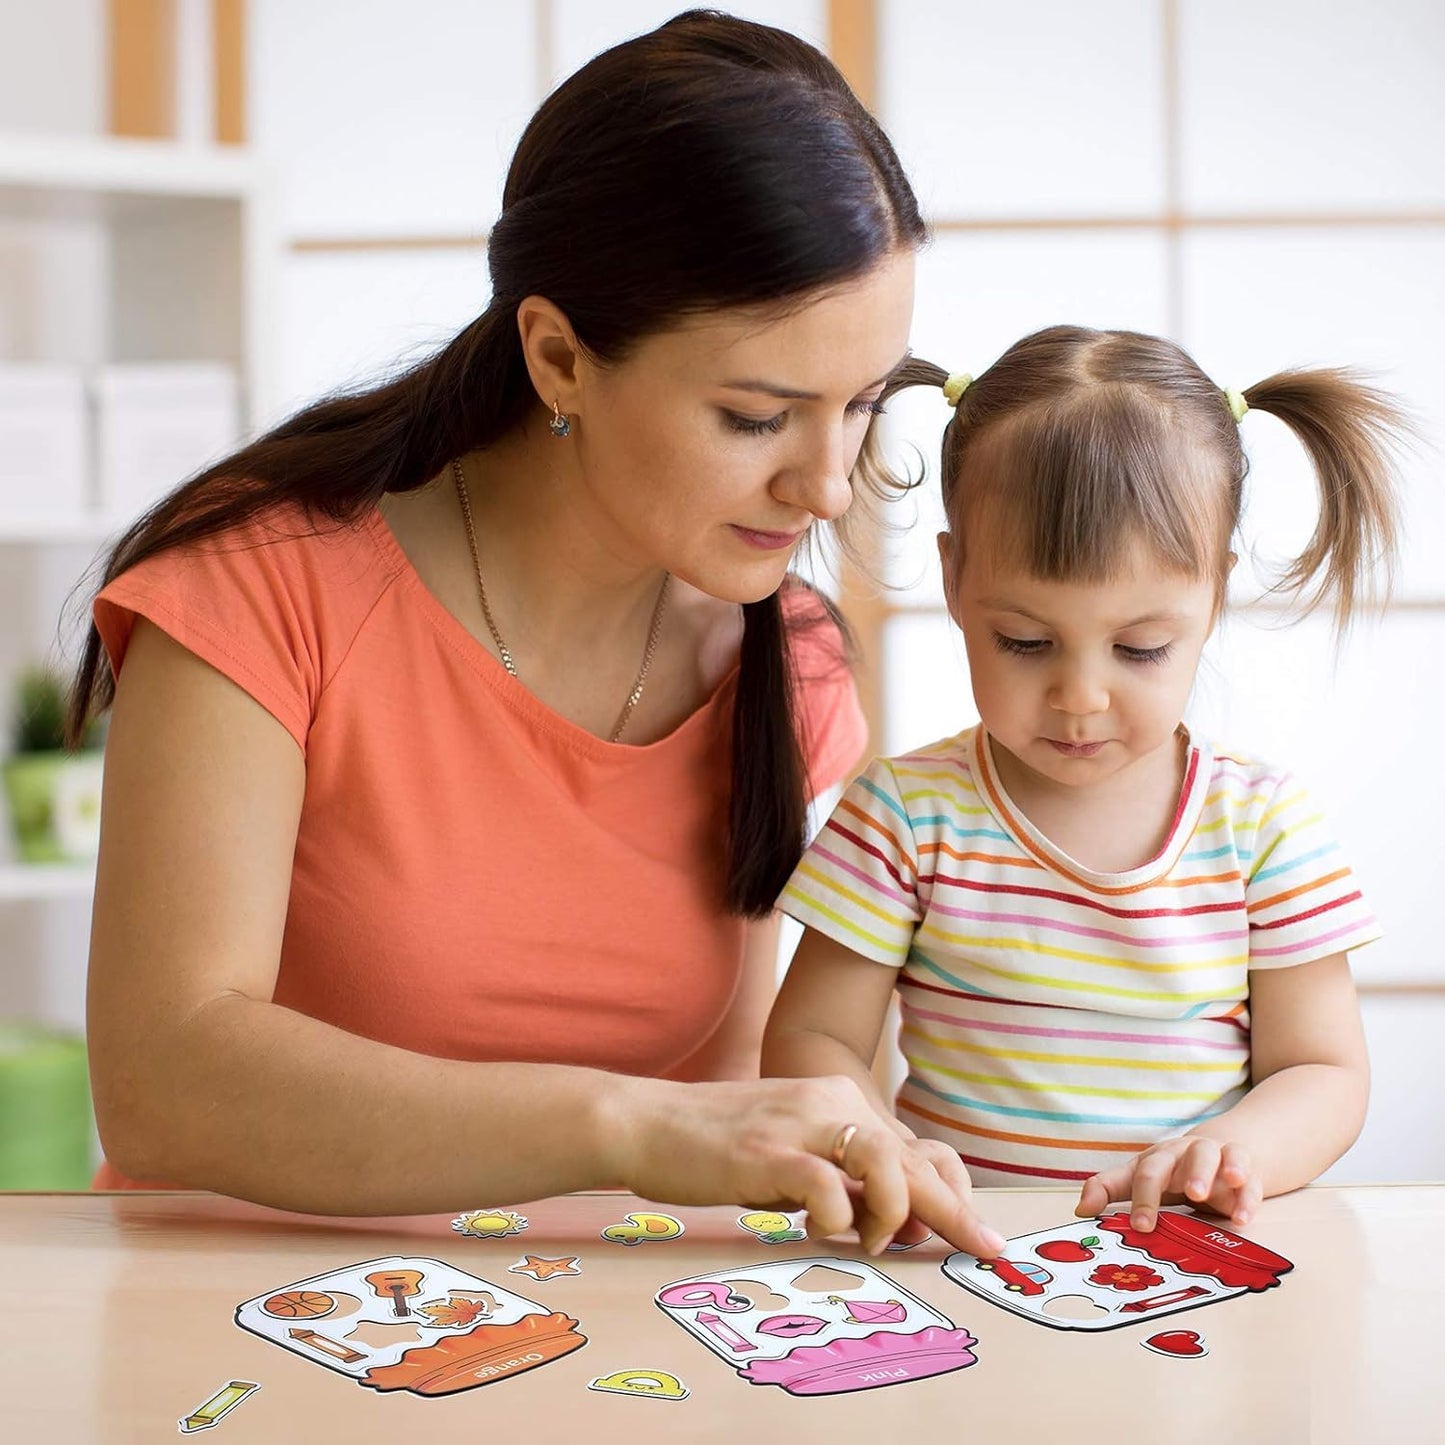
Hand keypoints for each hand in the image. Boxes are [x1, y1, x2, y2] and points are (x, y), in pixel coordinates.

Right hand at [607, 1075, 1005, 1257]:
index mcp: (839, 1102)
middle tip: (987, 1251)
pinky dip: (838, 1218)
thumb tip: (899, 1221)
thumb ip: (843, 1178)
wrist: (648, 1123)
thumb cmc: (719, 1147)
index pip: (917, 1147)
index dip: (955, 1193)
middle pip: (914, 1160)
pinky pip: (829, 1188)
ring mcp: (800, 1125)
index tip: (978, 1235)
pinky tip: (818, 1229)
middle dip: (957, 1213)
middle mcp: (830, 1104)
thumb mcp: (794, 1156)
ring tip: (874, 1240)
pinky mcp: (769, 1152)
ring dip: (895, 1212)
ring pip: (885, 1164)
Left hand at [1075, 1136, 1261, 1230]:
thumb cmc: (1171, 1173)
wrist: (1217, 1155)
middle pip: (1184, 1157)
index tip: (1140, 1226)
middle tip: (1189, 1194)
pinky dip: (1248, 1197)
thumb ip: (1109, 1190)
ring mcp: (1219, 1157)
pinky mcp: (1247, 1169)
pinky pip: (1250, 1179)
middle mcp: (1188, 1153)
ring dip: (1218, 1171)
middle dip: (1188, 1175)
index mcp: (1160, 1158)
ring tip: (1215, 1190)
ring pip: (1221, 1156)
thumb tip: (1080, 1210)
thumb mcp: (1139, 1178)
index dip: (1142, 1198)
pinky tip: (1242, 1218)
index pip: (1146, 1172)